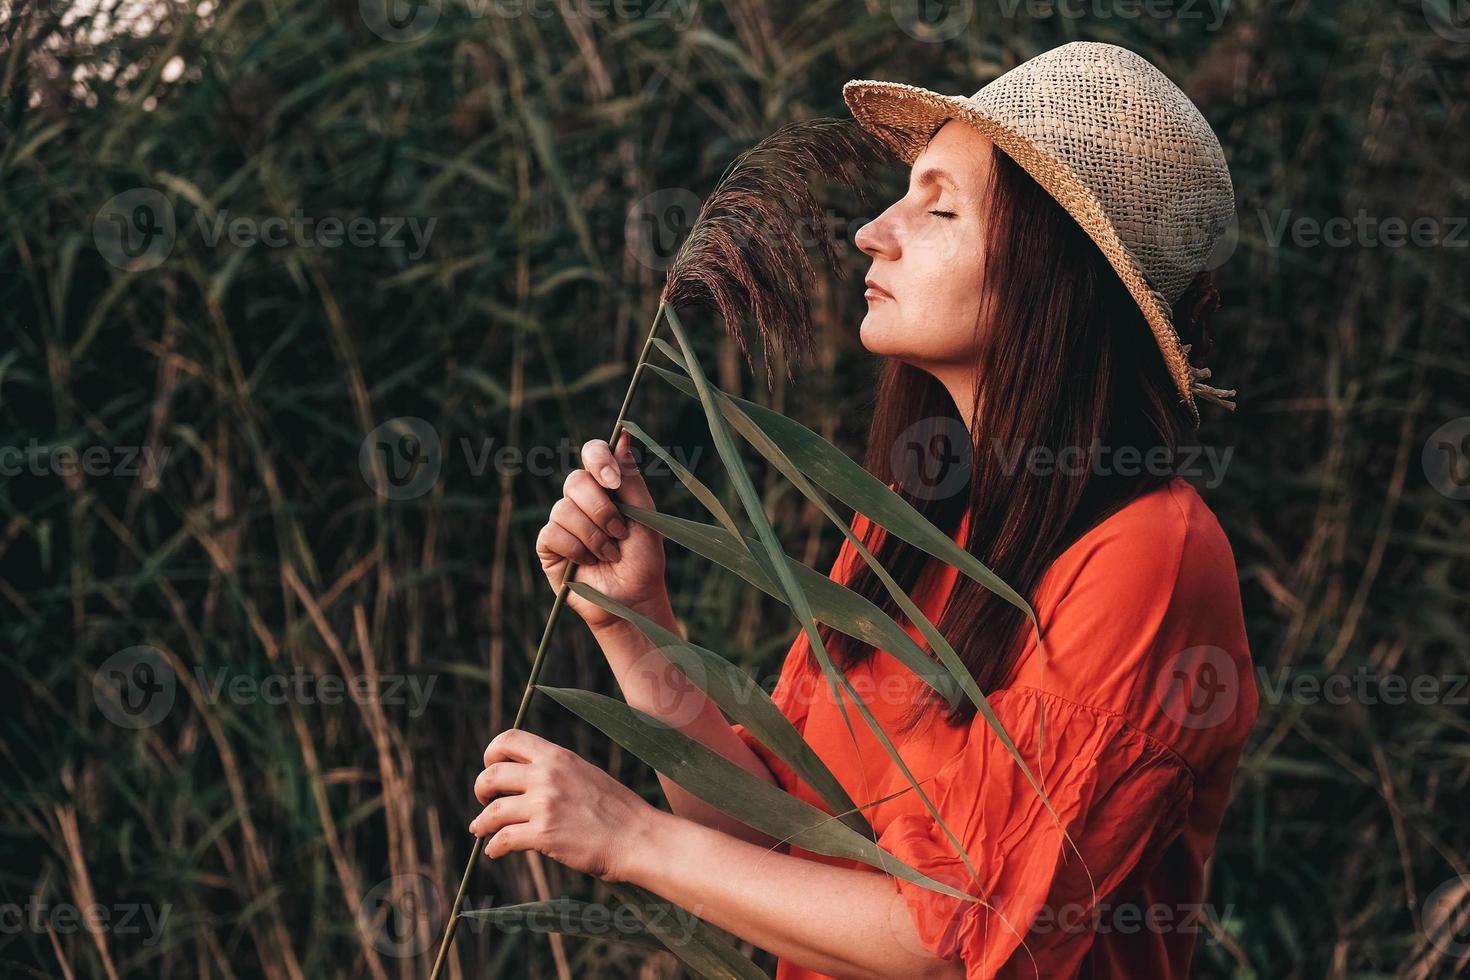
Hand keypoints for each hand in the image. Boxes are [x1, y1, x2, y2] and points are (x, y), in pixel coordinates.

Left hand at [469, 728, 661, 883]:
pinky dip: (493, 848)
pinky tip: (494, 851)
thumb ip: (556, 771)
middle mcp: (547, 775)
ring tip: (480, 830)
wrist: (638, 837)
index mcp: (558, 756)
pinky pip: (503, 839)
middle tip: (484, 801)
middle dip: (480, 789)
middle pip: (492, 774)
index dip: (492, 753)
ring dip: (481, 823)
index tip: (492, 769)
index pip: (509, 739)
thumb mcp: (585, 774)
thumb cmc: (617, 810)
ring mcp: (544, 804)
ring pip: (492, 811)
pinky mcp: (543, 834)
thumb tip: (525, 779)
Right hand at [536, 431, 668, 629]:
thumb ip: (631, 479)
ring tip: (609, 554)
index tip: (613, 482)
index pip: (592, 453)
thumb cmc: (643, 559)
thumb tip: (622, 435)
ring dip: (593, 536)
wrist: (632, 598)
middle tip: (620, 534)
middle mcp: (581, 499)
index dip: (598, 460)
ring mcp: (563, 521)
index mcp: (606, 486)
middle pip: (575, 481)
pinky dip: (577, 549)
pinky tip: (588, 563)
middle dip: (602, 510)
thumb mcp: (646, 516)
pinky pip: (553, 533)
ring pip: (564, 509)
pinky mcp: (548, 545)